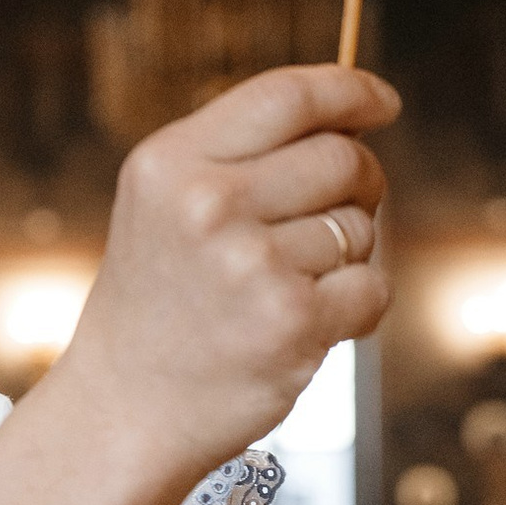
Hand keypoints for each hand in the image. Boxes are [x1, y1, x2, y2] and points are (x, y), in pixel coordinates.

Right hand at [55, 64, 398, 476]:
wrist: (123, 412)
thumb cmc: (156, 306)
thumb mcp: (164, 206)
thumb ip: (240, 156)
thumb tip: (352, 123)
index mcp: (170, 163)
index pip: (287, 96)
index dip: (349, 91)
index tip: (381, 103)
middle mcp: (206, 205)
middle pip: (340, 158)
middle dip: (359, 183)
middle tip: (337, 215)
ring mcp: (250, 264)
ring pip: (359, 228)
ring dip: (344, 256)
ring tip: (284, 288)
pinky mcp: (291, 321)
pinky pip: (371, 287)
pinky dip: (356, 307)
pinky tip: (305, 324)